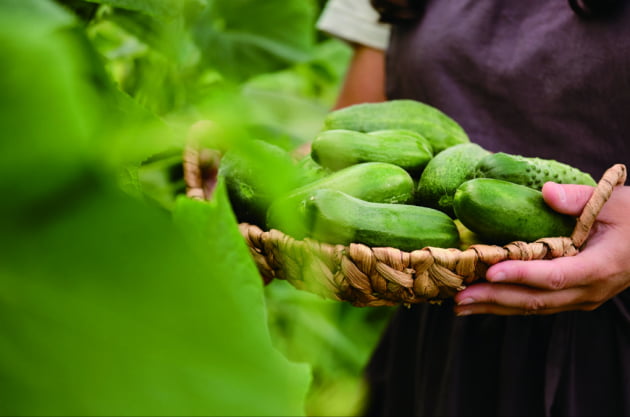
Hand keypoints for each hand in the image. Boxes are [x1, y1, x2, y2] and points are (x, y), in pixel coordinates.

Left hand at [453, 181, 629, 315]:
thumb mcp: (614, 202)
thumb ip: (579, 198)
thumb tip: (547, 192)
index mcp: (600, 267)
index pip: (555, 276)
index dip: (522, 275)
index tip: (491, 271)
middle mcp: (589, 290)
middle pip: (536, 299)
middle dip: (495, 298)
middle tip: (457, 296)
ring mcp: (581, 298)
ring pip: (533, 307)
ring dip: (494, 306)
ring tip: (458, 305)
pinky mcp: (572, 297)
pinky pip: (536, 304)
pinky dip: (506, 304)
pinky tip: (481, 301)